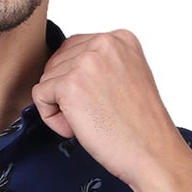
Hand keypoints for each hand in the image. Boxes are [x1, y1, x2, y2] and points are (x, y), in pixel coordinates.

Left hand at [30, 29, 190, 191]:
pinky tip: (77, 128)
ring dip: (61, 107)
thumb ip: (101, 63)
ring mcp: (86, 62)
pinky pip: (39, 96)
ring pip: (47, 79)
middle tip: (97, 114)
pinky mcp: (69, 85)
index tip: (101, 101)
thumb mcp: (128, 76)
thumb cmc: (141, 125)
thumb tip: (65, 65)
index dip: (78, 81)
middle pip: (58, 63)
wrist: (152, 152)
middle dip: (68, 93)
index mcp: (120, 38)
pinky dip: (52, 119)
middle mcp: (104, 43)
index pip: (75, 48)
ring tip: (91, 121)